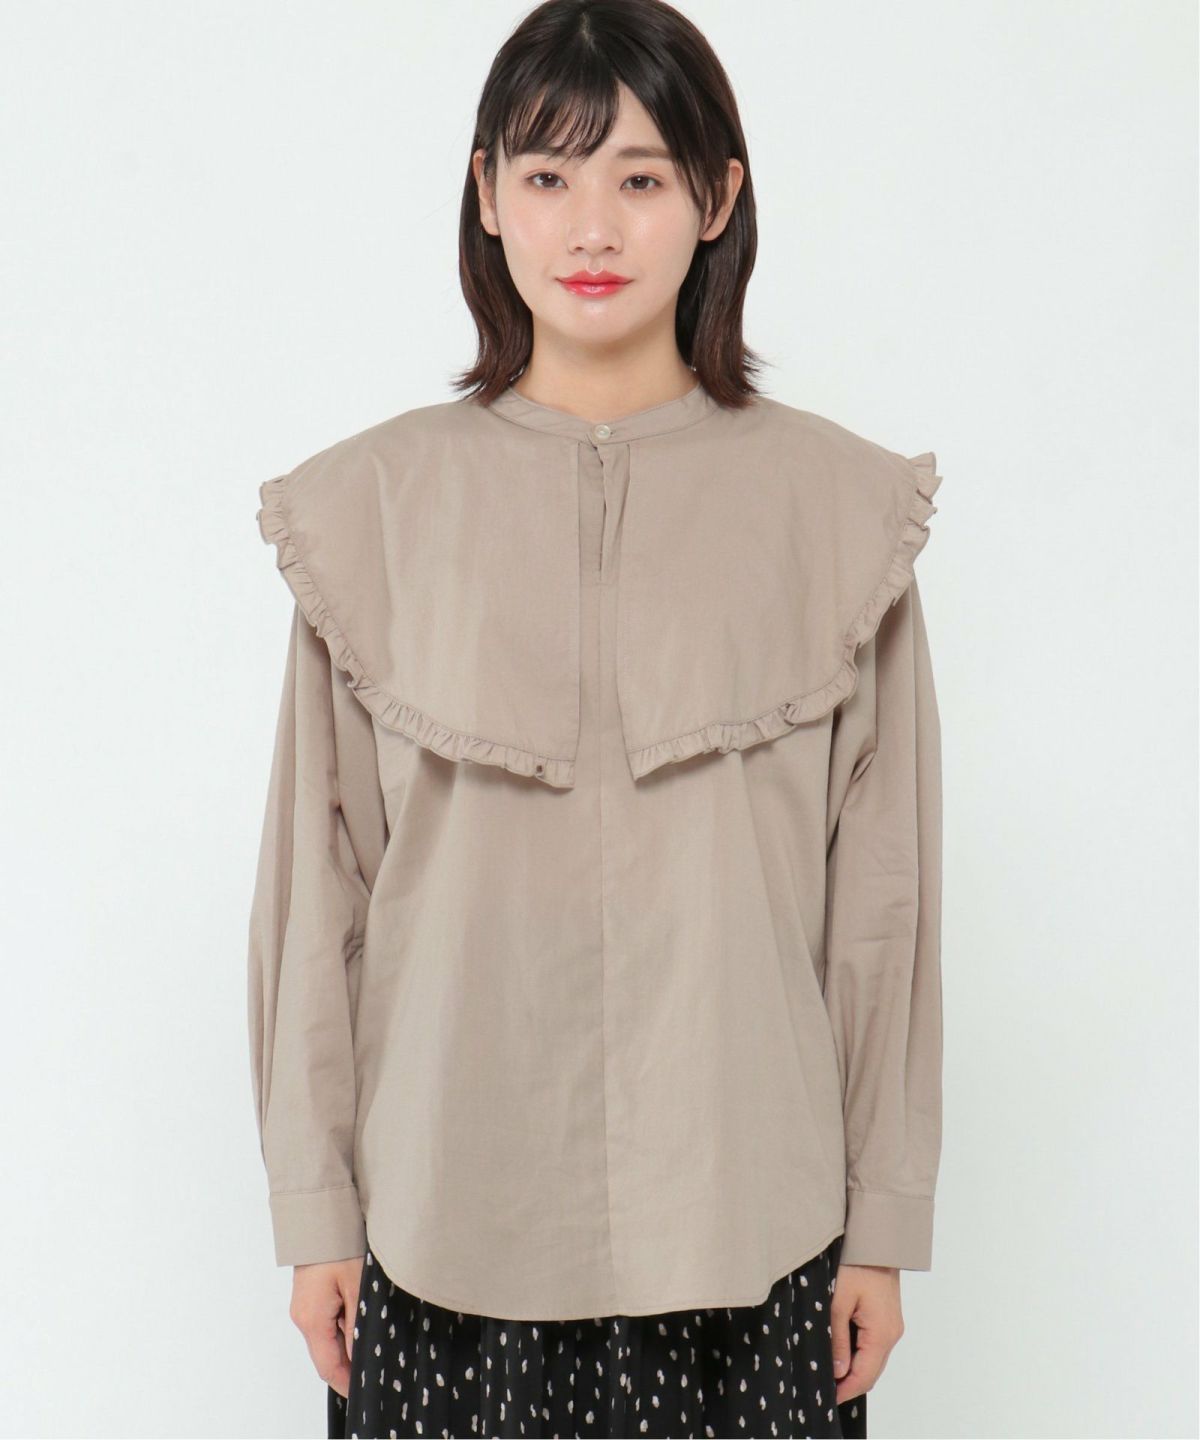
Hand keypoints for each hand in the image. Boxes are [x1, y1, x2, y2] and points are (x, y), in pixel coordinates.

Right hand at [289, 1256, 365, 1398]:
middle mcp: (302, 1316)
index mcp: (312, 1319)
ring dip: (346, 1344)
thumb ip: (356, 1326)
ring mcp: (303, 1306)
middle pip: (326, 1355)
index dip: (346, 1382)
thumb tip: (357, 1357)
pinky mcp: (309, 1295)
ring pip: (326, 1338)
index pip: (328, 1367)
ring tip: (372, 1342)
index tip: (363, 1390)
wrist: (322, 1215)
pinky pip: (325, 1321)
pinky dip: (342, 1327)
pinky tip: (360, 1319)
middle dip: (348, 1364)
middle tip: (374, 1368)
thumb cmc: (339, 1246)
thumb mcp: (357, 1287)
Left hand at [830, 1263, 903, 1404]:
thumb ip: (837, 1339)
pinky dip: (859, 1353)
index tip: (826, 1398)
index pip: (864, 1376)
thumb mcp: (838, 1302)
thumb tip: (837, 1372)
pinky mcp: (888, 1318)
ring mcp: (892, 1326)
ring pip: (873, 1359)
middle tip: (823, 1388)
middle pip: (871, 1372)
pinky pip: (874, 1344)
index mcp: (882, 1333)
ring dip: (854, 1368)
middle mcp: (892, 1334)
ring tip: (828, 1371)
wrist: (876, 1239)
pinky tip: (841, 1350)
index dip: (845, 1391)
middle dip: (849, 1383)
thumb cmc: (856, 1264)